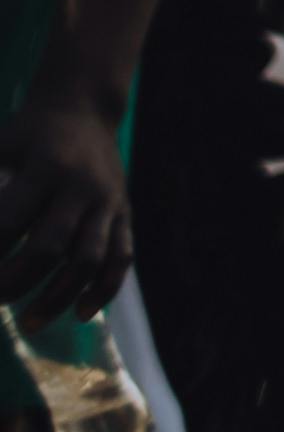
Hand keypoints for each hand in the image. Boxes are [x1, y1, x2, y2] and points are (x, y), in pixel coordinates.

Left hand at [0, 81, 131, 321]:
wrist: (84, 108)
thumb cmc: (26, 135)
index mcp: (47, 167)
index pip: (9, 223)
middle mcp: (83, 186)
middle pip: (49, 249)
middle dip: (14, 283)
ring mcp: (108, 202)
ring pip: (88, 261)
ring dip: (56, 298)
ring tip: (27, 324)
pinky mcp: (124, 213)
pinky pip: (121, 257)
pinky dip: (104, 289)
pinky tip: (80, 314)